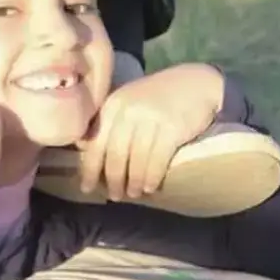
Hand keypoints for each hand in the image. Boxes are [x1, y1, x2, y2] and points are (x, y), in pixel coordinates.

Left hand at [77, 63, 224, 200]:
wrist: (196, 82)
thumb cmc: (158, 97)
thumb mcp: (129, 102)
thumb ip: (109, 122)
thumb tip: (83, 148)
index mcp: (113, 105)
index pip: (95, 142)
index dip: (90, 169)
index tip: (87, 188)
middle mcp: (127, 110)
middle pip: (114, 154)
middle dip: (112, 179)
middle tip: (114, 196)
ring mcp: (150, 118)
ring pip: (135, 159)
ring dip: (133, 182)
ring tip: (133, 194)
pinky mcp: (171, 127)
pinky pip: (157, 159)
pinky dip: (152, 177)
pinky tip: (151, 187)